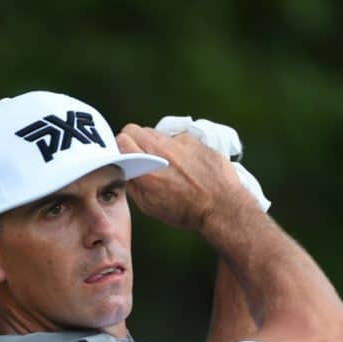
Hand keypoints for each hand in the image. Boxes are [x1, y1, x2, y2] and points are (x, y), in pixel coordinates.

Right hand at [116, 124, 254, 230]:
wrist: (222, 207)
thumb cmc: (187, 211)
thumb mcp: (149, 206)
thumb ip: (133, 184)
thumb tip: (124, 171)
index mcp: (146, 169)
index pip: (122, 139)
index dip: (120, 147)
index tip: (125, 156)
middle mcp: (161, 151)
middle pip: (136, 130)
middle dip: (135, 141)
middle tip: (141, 156)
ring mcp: (179, 143)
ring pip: (156, 133)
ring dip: (155, 144)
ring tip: (166, 162)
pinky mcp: (194, 140)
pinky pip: (177, 138)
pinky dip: (177, 147)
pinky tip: (185, 164)